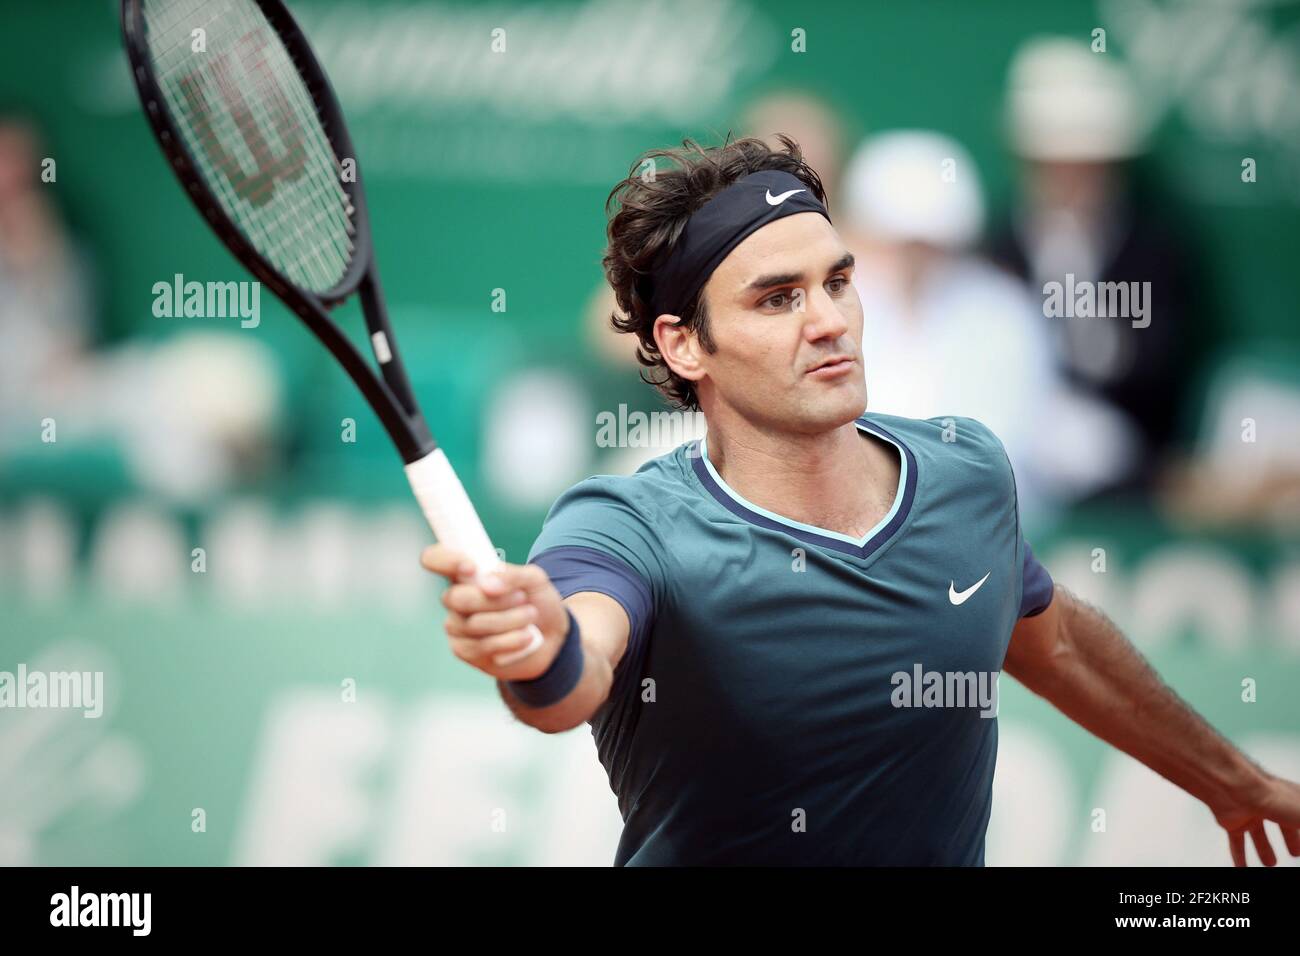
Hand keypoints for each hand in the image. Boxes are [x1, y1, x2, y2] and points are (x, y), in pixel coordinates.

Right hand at [420, 544, 570, 680]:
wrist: (551, 638)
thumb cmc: (536, 602)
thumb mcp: (535, 580)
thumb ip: (513, 574)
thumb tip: (487, 584)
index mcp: (466, 573)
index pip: (435, 559)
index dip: (445, 560)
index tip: (471, 568)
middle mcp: (455, 598)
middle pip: (456, 597)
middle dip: (495, 601)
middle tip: (522, 598)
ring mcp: (456, 626)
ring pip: (473, 624)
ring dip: (510, 620)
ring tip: (530, 616)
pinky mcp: (464, 651)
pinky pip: (481, 646)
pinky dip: (510, 640)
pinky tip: (526, 637)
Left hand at [1210, 773, 1299, 865]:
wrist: (1235, 788)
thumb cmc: (1274, 797)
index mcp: (1292, 800)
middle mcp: (1271, 805)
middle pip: (1282, 825)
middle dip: (1290, 839)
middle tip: (1295, 852)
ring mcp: (1251, 813)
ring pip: (1258, 834)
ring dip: (1264, 849)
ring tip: (1270, 864)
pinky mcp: (1232, 821)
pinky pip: (1236, 842)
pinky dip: (1239, 856)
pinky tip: (1241, 867)